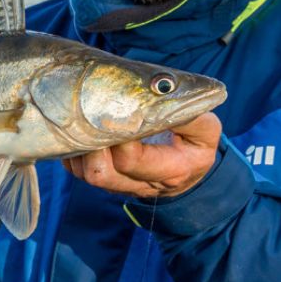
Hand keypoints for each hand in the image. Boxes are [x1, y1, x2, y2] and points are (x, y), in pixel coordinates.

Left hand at [62, 113, 221, 197]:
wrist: (190, 168)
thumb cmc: (196, 143)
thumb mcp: (206, 129)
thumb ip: (189, 115)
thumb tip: (163, 95)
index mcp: (171, 170)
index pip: (131, 159)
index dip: (117, 137)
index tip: (115, 111)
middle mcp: (143, 185)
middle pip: (102, 173)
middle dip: (91, 143)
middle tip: (91, 113)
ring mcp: (122, 186)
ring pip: (86, 175)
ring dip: (80, 148)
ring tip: (84, 120)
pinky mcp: (107, 182)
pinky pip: (78, 171)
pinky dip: (74, 151)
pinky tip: (80, 131)